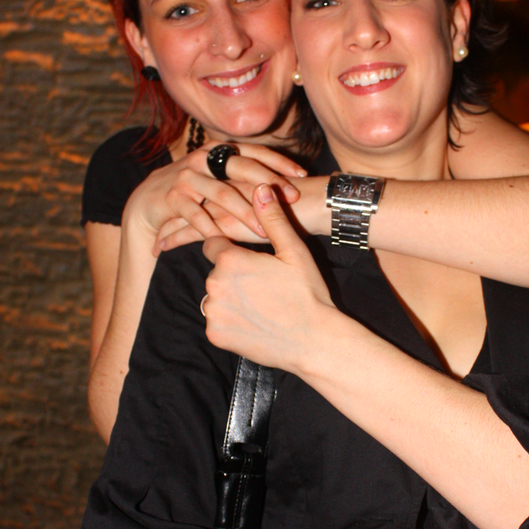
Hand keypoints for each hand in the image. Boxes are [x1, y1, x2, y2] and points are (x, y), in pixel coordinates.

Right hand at [124, 141, 306, 253]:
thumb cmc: (192, 194)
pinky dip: (210, 227)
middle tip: (292, 199)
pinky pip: (195, 214)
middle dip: (270, 184)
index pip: (255, 152)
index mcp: (219, 151)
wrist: (147, 202)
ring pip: (223, 194)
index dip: (280, 162)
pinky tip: (225, 240)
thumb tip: (283, 186)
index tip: (303, 175)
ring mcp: (188, 176)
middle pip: (243, 168)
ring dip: (246, 213)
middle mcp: (205, 159)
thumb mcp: (218, 181)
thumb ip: (242, 179)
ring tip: (264, 231)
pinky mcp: (172, 197)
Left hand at [202, 184, 334, 371]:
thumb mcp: (293, 251)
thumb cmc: (308, 293)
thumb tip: (261, 187)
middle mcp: (213, 284)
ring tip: (260, 304)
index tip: (249, 259)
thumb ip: (272, 218)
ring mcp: (213, 312)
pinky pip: (216, 322)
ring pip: (214, 297)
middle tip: (262, 286)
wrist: (314, 341)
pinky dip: (230, 322)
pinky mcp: (216, 335)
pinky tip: (255, 321)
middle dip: (232, 275)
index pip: (213, 243)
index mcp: (229, 260)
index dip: (231, 250)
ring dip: (229, 298)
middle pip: (214, 272)